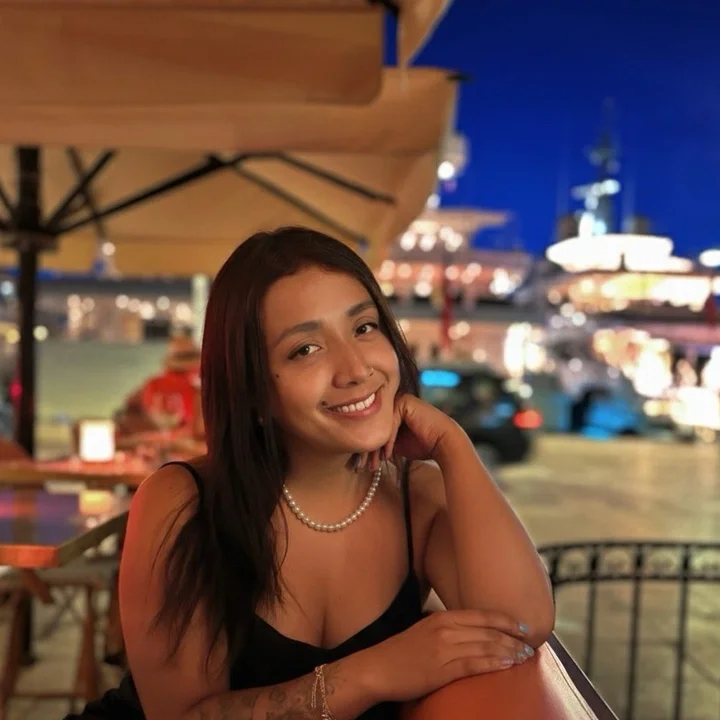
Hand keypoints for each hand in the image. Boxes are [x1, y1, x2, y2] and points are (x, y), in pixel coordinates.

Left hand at [353, 394, 461, 471]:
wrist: (445, 443)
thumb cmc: (423, 446)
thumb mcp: (396, 445)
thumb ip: (381, 442)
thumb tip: (361, 451)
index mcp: (391, 410)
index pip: (372, 428)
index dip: (365, 448)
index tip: (359, 466)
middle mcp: (394, 402)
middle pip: (373, 425)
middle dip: (365, 449)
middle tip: (360, 466)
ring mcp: (399, 399)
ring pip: (379, 426)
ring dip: (373, 448)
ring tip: (370, 465)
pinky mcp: (404, 402)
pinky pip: (390, 423)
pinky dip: (388, 440)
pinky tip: (387, 455)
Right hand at [354, 609, 535, 703]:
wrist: (377, 668)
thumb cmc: (401, 652)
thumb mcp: (426, 632)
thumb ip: (448, 629)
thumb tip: (471, 633)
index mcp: (442, 617)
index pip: (482, 615)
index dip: (506, 621)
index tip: (523, 627)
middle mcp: (445, 628)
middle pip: (488, 631)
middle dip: (513, 637)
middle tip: (531, 644)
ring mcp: (444, 649)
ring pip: (485, 646)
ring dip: (509, 651)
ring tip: (525, 656)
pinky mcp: (441, 669)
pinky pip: (474, 664)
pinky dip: (494, 663)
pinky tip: (508, 665)